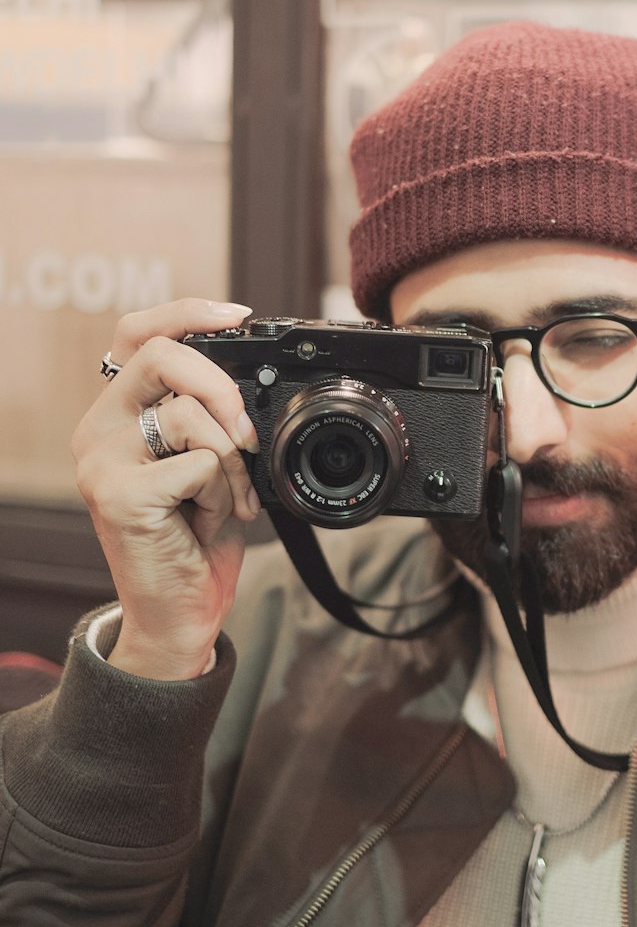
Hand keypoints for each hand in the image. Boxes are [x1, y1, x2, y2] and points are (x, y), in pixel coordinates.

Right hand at [72, 299, 261, 679]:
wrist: (181, 613)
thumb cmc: (196, 540)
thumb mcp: (209, 463)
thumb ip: (211, 415)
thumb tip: (247, 375)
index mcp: (119, 413)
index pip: (137, 333)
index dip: (187, 313)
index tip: (238, 315)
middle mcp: (99, 430)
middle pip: (160, 353)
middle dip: (222, 384)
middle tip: (247, 431)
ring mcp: (101, 461)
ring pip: (191, 413)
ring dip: (233, 460)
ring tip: (226, 499)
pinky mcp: (118, 493)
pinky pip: (200, 463)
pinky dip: (224, 492)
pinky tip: (209, 521)